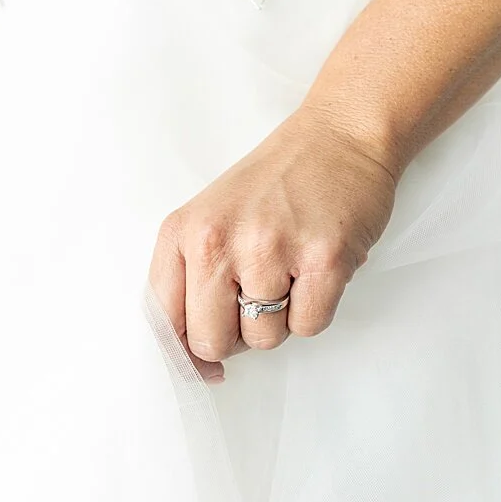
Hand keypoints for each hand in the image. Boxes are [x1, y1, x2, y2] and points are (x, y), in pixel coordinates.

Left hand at [146, 104, 398, 381]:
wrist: (338, 137)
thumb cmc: (274, 184)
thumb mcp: (209, 219)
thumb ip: (190, 278)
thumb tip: (190, 356)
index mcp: (182, 232)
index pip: (162, 318)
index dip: (183, 351)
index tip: (200, 363)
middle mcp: (217, 240)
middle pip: (209, 340)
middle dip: (234, 338)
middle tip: (254, 303)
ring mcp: (269, 249)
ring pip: (262, 339)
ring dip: (279, 321)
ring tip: (289, 273)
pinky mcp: (322, 259)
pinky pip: (308, 327)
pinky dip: (315, 310)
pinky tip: (315, 270)